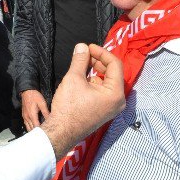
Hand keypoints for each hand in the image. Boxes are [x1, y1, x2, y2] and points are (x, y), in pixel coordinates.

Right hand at [21, 89, 49, 130]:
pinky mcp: (24, 115)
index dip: (41, 131)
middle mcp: (27, 117)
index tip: (46, 134)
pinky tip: (34, 128)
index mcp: (32, 115)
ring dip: (33, 131)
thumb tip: (51, 119)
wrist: (27, 91)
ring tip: (39, 134)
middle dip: (37, 133)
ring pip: (28, 128)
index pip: (36, 127)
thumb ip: (46, 112)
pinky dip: (30, 127)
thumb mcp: (42, 103)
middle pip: (31, 129)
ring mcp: (24, 117)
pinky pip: (26, 124)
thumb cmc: (35, 96)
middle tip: (44, 136)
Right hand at [41, 43, 124, 159]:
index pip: (115, 64)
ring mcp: (112, 107)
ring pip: (107, 81)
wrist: (61, 132)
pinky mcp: (104, 111)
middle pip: (113, 73)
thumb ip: (80, 60)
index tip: (88, 47)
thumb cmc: (68, 107)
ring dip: (96, 71)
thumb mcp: (74, 79)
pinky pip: (103, 91)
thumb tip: (82, 46)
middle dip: (98, 61)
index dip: (102, 52)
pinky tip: (82, 80)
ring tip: (81, 65)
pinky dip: (94, 82)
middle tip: (84, 54)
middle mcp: (118, 101)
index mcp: (116, 93)